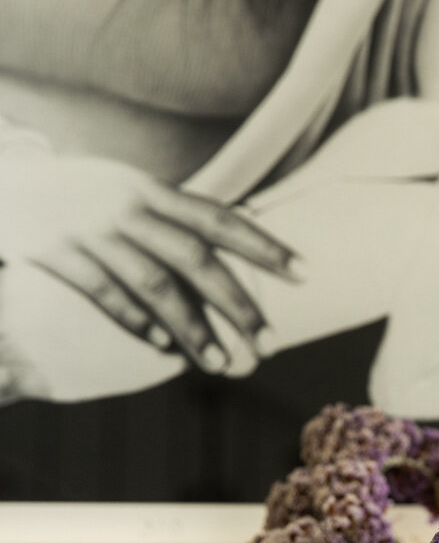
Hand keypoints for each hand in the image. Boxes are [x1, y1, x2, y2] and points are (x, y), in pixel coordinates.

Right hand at [0, 149, 298, 371]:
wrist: (3, 179)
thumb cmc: (77, 193)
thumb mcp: (126, 188)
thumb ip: (172, 214)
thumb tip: (233, 236)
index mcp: (149, 189)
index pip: (219, 218)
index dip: (264, 245)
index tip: (305, 273)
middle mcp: (125, 206)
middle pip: (196, 258)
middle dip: (238, 304)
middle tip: (271, 344)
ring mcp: (90, 229)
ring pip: (154, 283)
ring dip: (191, 327)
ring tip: (220, 363)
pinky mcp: (56, 252)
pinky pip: (102, 292)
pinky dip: (134, 321)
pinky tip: (162, 349)